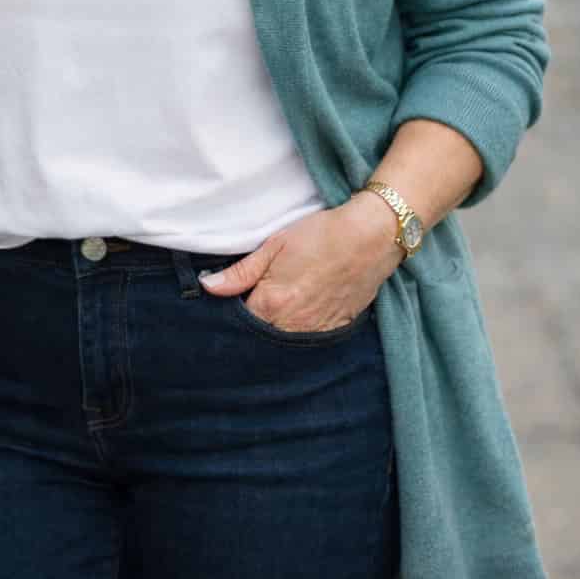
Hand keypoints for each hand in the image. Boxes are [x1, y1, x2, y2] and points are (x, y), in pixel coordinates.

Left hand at [198, 195, 400, 332]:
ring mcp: (316, 331)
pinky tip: (299, 317)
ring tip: (277, 311)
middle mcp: (292, 324)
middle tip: (250, 309)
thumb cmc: (321, 235)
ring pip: (284, 343)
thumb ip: (240, 272)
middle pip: (260, 337)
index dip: (230, 314)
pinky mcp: (335, 330)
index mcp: (272, 303)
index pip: (238, 323)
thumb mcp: (275, 245)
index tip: (229, 304)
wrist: (370, 237)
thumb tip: (209, 287)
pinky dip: (299, 333)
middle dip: (252, 328)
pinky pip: (310, 342)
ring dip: (275, 333)